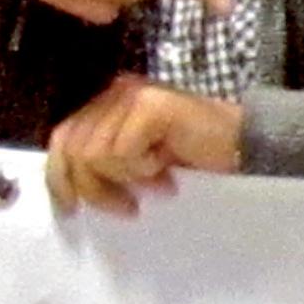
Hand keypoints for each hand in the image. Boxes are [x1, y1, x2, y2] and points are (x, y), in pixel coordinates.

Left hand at [46, 74, 244, 215]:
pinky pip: (122, 153)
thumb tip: (69, 188)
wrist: (244, 146)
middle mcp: (115, 93)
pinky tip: (168, 170)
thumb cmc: (196, 159)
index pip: (61, 139)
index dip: (58, 178)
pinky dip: (143, 170)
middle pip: (72, 150)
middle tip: (127, 208)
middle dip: (94, 189)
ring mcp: (132, 96)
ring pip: (94, 156)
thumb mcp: (138, 164)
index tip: (71, 211)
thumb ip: (105, 164)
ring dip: (125, 180)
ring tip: (157, 184)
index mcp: (108, 103)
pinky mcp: (150, 106)